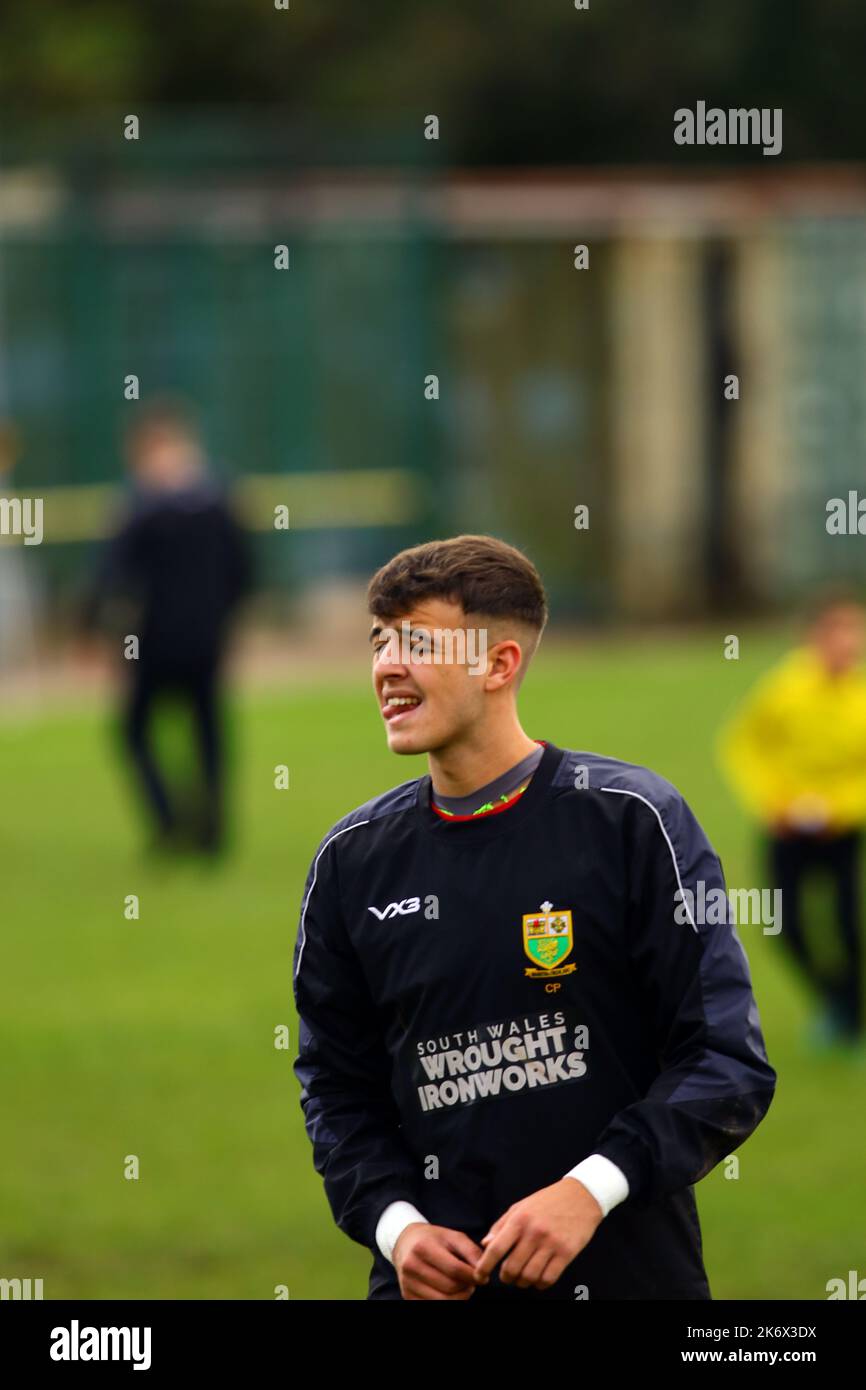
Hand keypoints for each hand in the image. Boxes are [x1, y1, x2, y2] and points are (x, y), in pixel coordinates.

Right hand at [392, 1223, 483, 1299]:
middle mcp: (411, 1266)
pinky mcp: (407, 1296)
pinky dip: (447, 1302)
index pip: (455, 1269)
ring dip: (459, 1297)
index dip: (473, 1276)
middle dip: (467, 1287)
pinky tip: (450, 1292)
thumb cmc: (434, 1239)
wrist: (405, 1243)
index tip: (482, 1276)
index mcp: (423, 1247)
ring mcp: (407, 1283)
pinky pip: (433, 1306)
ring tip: (463, 1287)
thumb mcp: (453, 1236)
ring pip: (443, 1301)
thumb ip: (471, 1252)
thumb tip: (484, 1274)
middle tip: (471, 1282)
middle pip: (450, 1287)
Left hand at [473, 1178, 603, 1290]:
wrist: (581, 1196)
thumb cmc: (547, 1201)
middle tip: (507, 1276)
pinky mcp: (567, 1253)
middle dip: (506, 1278)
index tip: (479, 1276)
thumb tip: (485, 1244)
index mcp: (519, 1219)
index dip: (484, 1266)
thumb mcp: (520, 1206)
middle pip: (512, 1268)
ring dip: (523, 1282)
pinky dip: (540, 1284)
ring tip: (523, 1277)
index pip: (496, 1249)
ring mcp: (551, 1243)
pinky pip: (548, 1279)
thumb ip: (501, 1225)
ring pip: (529, 1277)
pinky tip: (539, 1277)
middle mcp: (534, 1232)